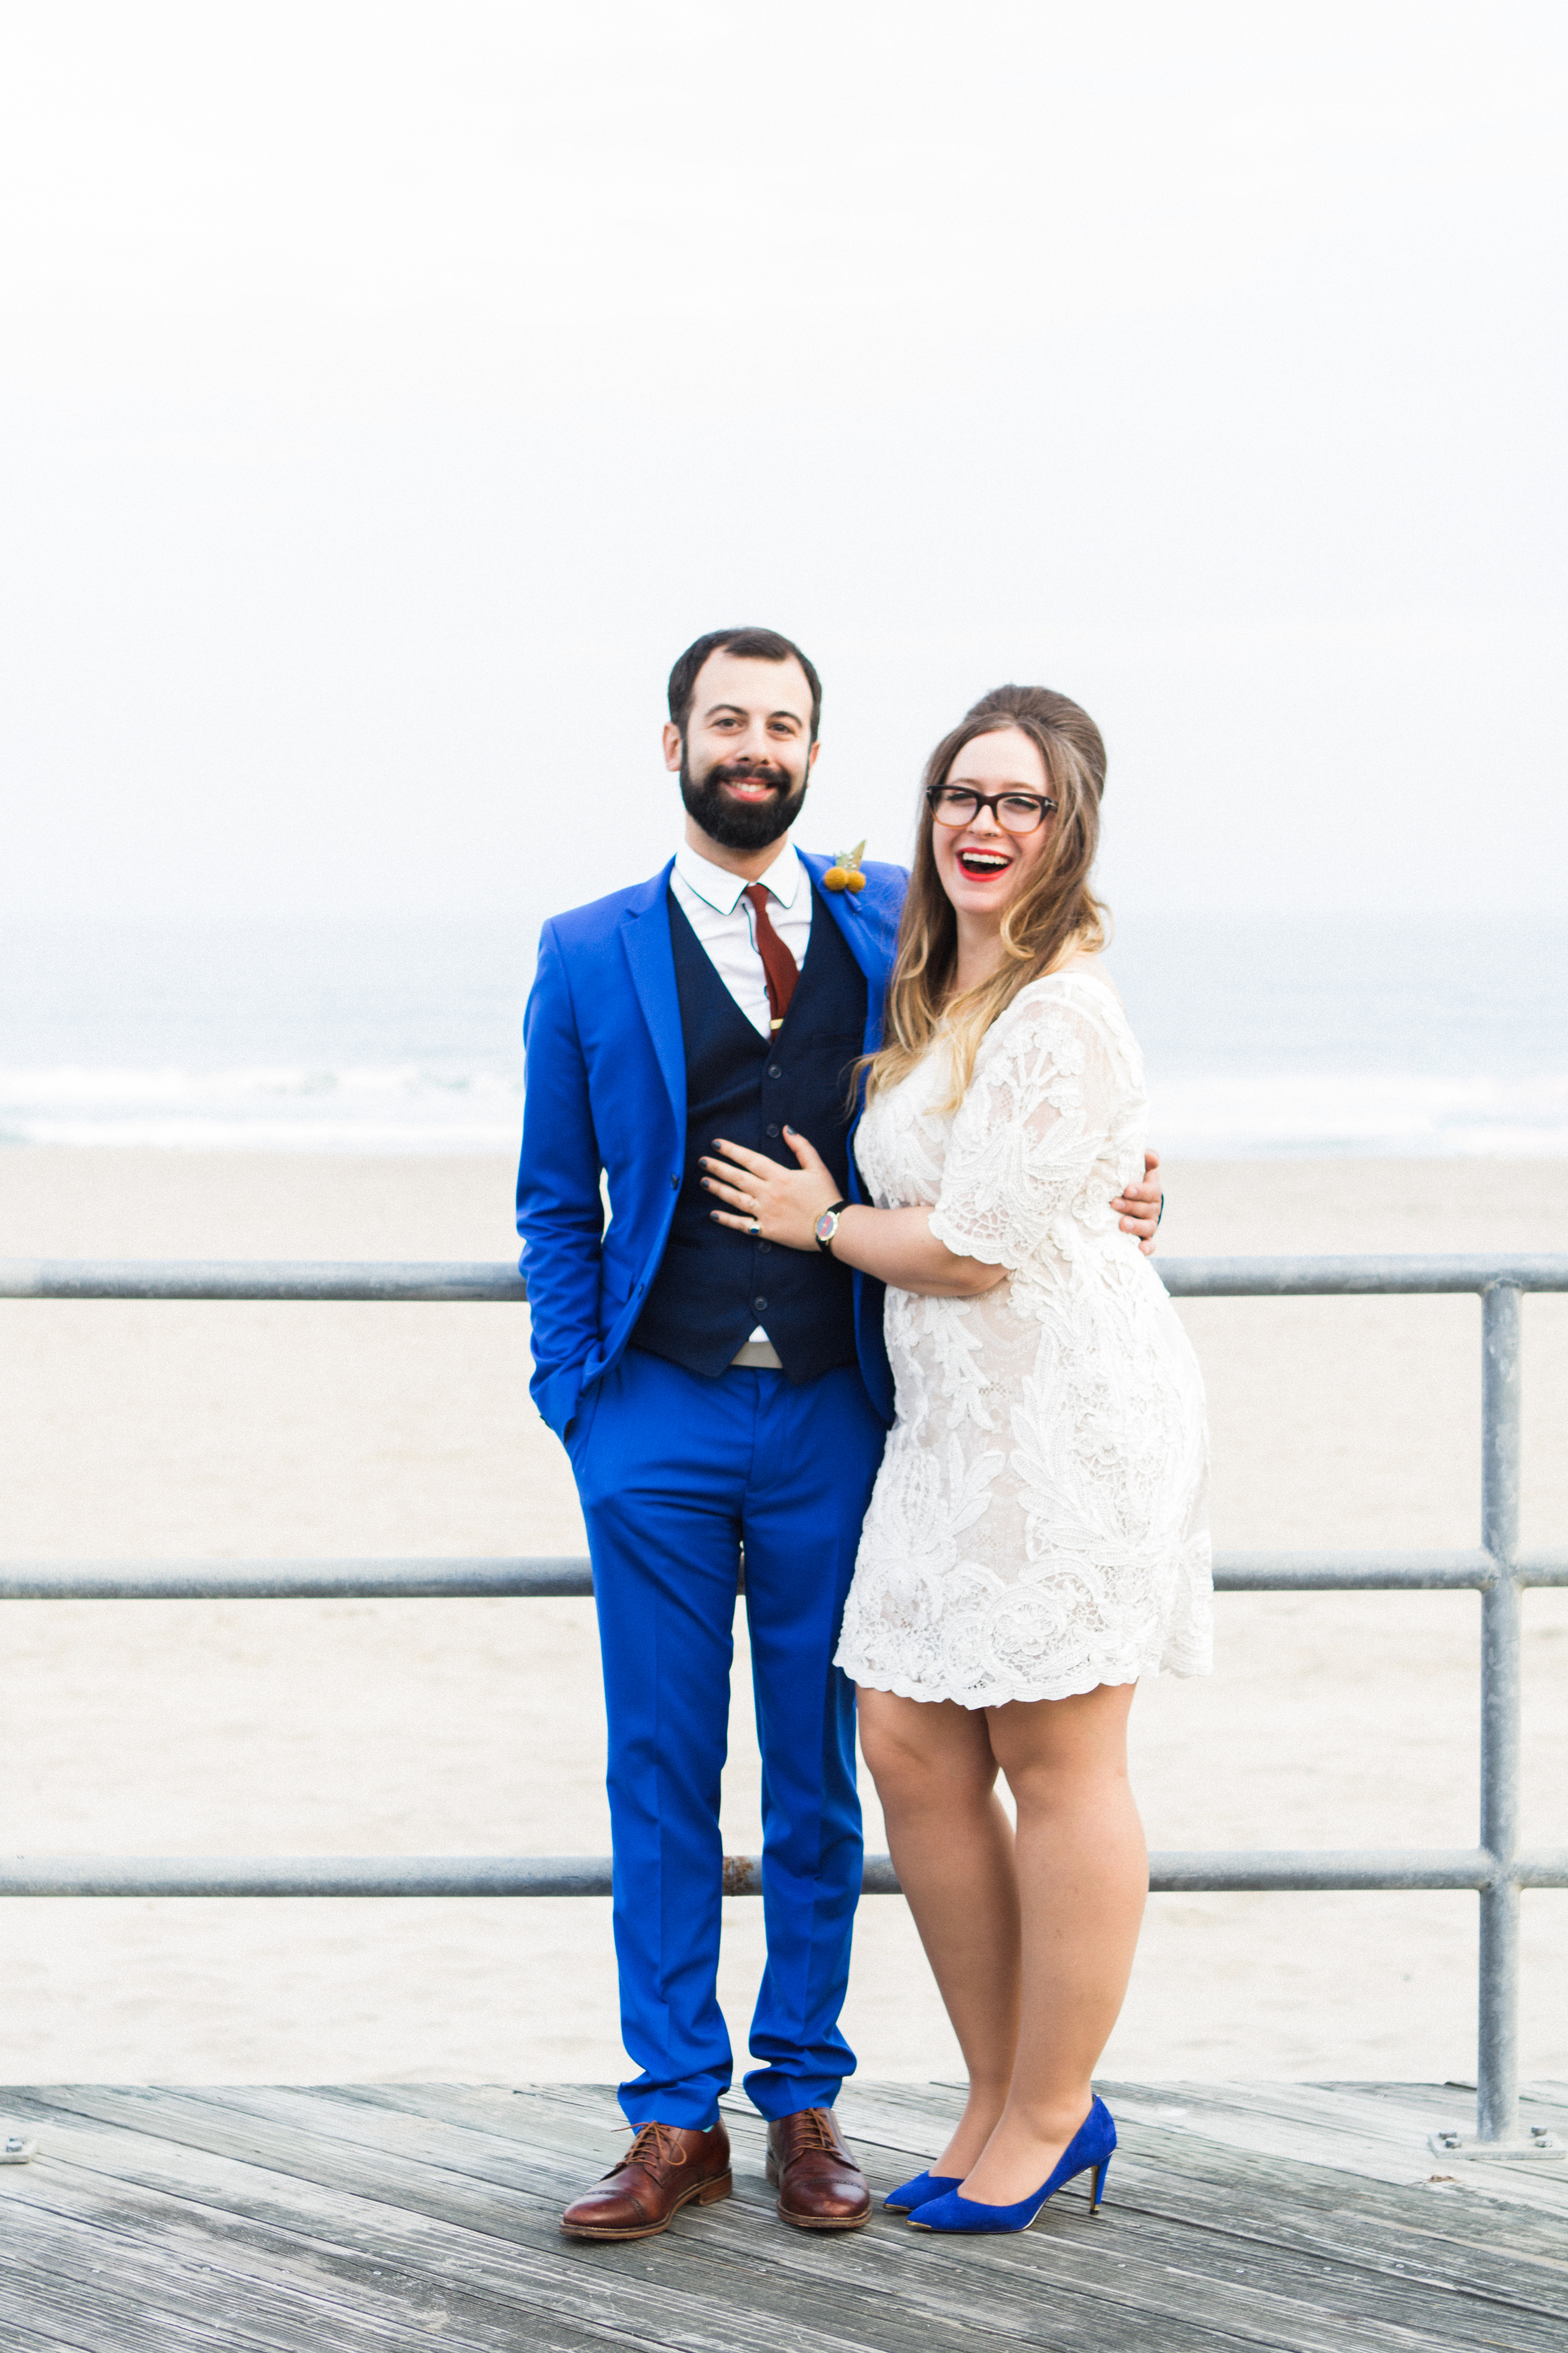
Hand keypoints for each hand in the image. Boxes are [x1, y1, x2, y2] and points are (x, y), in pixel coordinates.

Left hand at [700, 1128, 838, 1252]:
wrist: (833, 1227)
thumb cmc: (827, 1196)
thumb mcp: (817, 1167)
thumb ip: (802, 1147)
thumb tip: (786, 1129)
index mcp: (780, 1176)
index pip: (750, 1160)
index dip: (732, 1151)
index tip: (716, 1144)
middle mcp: (768, 1193)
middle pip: (738, 1178)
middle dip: (718, 1168)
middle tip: (702, 1161)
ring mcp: (765, 1213)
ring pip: (736, 1199)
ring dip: (718, 1189)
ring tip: (703, 1181)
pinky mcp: (766, 1230)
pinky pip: (742, 1225)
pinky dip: (727, 1220)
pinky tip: (714, 1214)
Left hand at [1111, 1148, 1162, 1255]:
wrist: (1129, 1201)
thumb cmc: (1129, 1181)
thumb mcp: (1136, 1168)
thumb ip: (1144, 1160)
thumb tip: (1152, 1156)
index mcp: (1152, 1190)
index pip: (1151, 1190)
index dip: (1140, 1191)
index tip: (1126, 1190)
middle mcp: (1153, 1208)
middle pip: (1146, 1209)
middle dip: (1130, 1206)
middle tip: (1114, 1204)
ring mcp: (1149, 1224)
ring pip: (1148, 1227)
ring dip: (1136, 1226)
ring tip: (1122, 1224)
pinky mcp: (1145, 1238)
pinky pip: (1150, 1244)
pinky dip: (1147, 1248)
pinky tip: (1140, 1250)